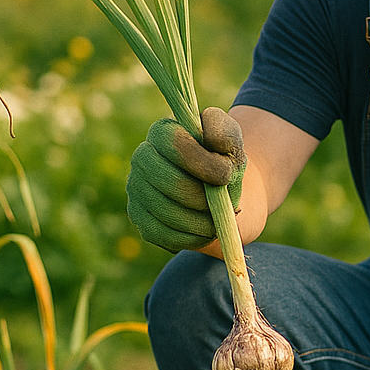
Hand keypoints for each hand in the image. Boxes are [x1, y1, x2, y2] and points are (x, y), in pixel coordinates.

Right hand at [126, 107, 245, 252]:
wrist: (222, 190)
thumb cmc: (224, 160)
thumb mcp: (232, 141)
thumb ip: (224, 133)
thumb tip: (211, 141)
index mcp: (163, 132)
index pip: (173, 143)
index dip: (202, 162)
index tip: (227, 174)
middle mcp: (142, 158)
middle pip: (167, 181)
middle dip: (201, 196)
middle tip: (224, 202)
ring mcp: (137, 189)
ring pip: (165, 211)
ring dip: (200, 220)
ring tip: (219, 218)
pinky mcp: (141, 219)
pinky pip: (164, 234)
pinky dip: (192, 237)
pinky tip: (207, 230)